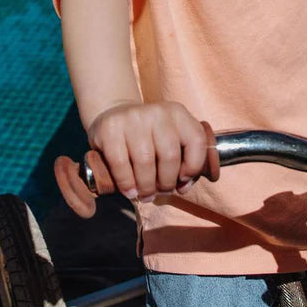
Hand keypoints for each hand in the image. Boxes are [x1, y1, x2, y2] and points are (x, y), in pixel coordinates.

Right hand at [86, 101, 207, 201]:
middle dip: (166, 183)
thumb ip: (184, 159)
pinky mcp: (110, 127)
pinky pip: (120, 163)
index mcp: (178, 113)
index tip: (183, 180)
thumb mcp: (171, 138)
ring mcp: (133, 117)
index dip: (194, 167)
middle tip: (160, 192)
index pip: (196, 140)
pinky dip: (126, 183)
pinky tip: (130, 191)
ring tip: (145, 195)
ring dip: (146, 187)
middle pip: (170, 156)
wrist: (114, 115)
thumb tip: (183, 187)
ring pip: (145, 162)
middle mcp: (157, 111)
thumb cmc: (148, 136)